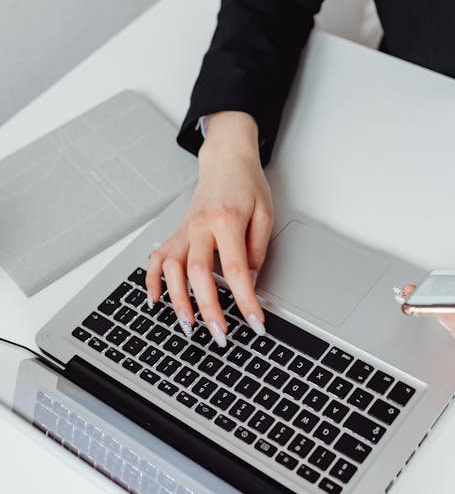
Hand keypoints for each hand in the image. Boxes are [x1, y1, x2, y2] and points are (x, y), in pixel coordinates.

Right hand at [146, 111, 272, 345]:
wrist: (226, 160)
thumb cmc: (247, 184)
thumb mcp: (264, 214)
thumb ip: (257, 250)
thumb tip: (250, 282)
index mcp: (226, 220)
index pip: (236, 269)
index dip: (245, 300)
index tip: (254, 322)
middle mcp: (200, 227)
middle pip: (199, 274)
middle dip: (209, 309)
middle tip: (220, 334)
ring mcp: (184, 230)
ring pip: (172, 269)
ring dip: (177, 300)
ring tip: (188, 326)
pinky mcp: (177, 233)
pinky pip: (157, 258)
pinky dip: (151, 281)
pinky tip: (155, 300)